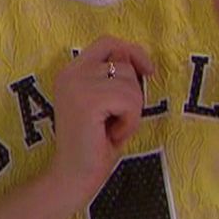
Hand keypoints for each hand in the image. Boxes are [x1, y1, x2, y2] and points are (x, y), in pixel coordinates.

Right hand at [49, 35, 155, 197]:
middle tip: (114, 120)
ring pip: (130, 83)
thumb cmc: (94, 144)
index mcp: (71, 71)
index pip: (107, 42)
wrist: (73, 176)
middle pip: (124, 64)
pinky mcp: (88, 100)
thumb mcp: (106, 103)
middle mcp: (70, 72)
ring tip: (111, 129)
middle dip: (132, 95)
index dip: (132, 51)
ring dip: (131, 111)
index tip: (148, 71)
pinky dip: (129, 121)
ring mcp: (77, 84)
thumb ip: (114, 78)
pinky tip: (112, 135)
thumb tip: (134, 59)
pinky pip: (130, 101)